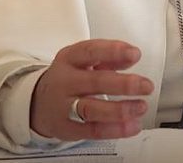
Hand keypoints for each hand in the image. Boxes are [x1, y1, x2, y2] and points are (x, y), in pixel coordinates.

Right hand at [30, 39, 153, 140]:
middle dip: (123, 84)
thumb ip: (108, 56)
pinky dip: (115, 129)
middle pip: (94, 82)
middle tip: (146, 85)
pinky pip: (92, 131)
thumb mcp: (83, 60)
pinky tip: (132, 125)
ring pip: (92, 109)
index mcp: (69, 59)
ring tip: (141, 107)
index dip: (113, 52)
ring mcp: (64, 107)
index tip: (135, 54)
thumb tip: (131, 56)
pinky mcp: (67, 128)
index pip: (90, 51)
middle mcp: (65, 81)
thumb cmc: (68, 77)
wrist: (36, 102)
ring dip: (120, 109)